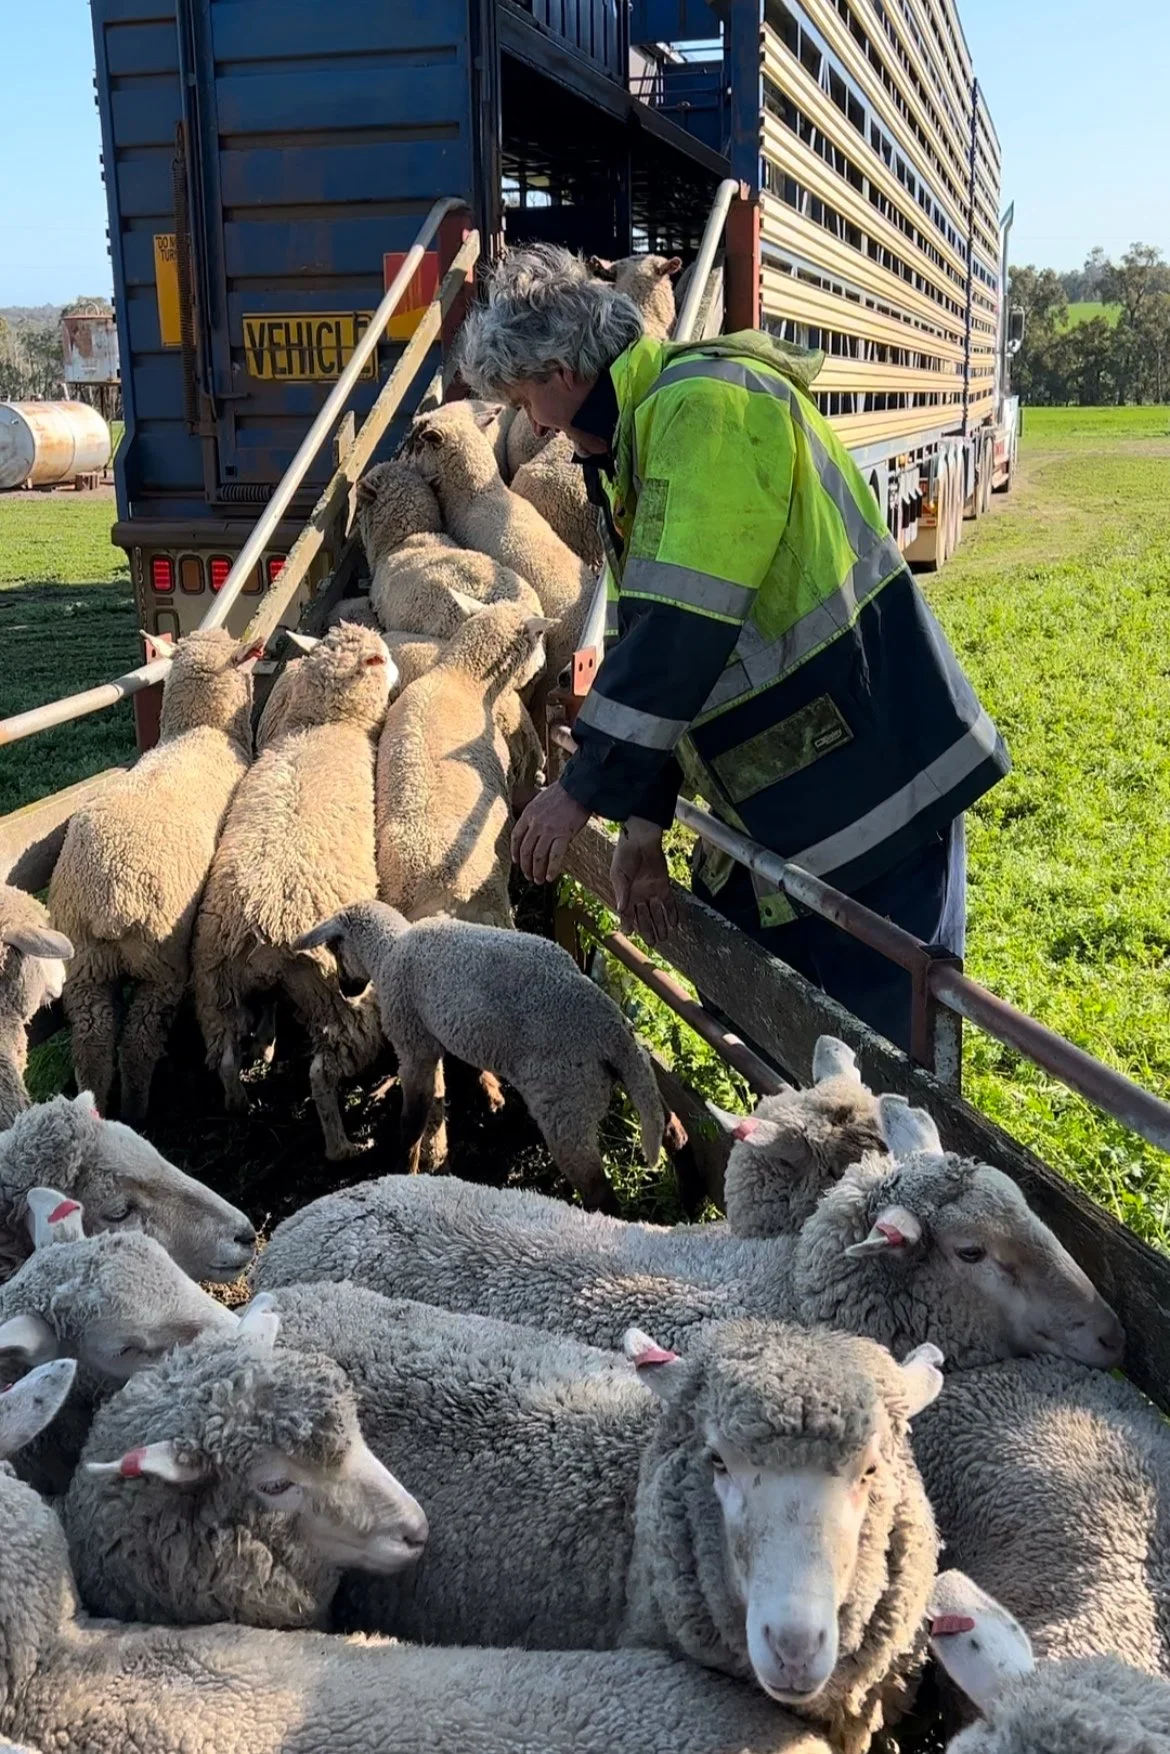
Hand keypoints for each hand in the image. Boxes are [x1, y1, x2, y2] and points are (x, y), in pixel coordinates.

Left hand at [511, 782, 590, 883]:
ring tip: (538, 880)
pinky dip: (551, 869)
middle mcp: (536, 824)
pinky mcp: (563, 835)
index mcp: (528, 814)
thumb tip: (532, 829)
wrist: (579, 787)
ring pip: (538, 856)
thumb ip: (534, 815)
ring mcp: (549, 830)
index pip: (516, 837)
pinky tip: (551, 877)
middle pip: (525, 850)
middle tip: (528, 876)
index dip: (515, 852)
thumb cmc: (563, 792)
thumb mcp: (540, 800)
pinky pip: (554, 856)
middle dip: (526, 866)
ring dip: (537, 871)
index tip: (517, 862)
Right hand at [611, 819, 678, 946]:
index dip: (628, 924)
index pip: (627, 914)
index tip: (630, 933)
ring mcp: (652, 892)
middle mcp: (639, 896)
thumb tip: (621, 909)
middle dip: (648, 930)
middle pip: (644, 917)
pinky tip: (674, 923)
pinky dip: (671, 912)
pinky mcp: (663, 886)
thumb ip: (621, 892)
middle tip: (652, 944)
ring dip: (660, 924)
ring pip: (657, 913)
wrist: (640, 840)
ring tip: (664, 938)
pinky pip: (669, 902)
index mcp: (625, 895)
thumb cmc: (625, 856)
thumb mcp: (619, 874)